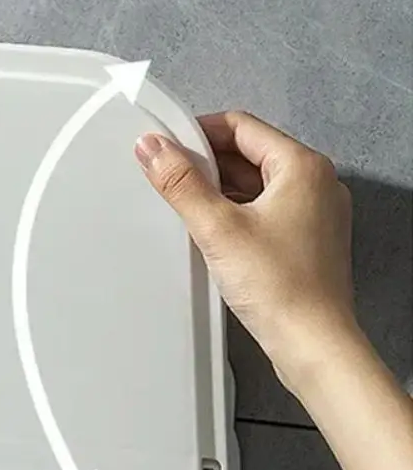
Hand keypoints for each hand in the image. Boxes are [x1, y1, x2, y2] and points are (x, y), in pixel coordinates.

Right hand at [134, 110, 357, 392]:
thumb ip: (181, 183)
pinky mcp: (306, 240)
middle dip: (206, 161)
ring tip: (185, 205)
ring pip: (256, 183)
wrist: (312, 343)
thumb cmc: (279, 286)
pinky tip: (211, 230)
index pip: (241, 126)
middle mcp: (315, 184)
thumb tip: (153, 147)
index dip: (198, 131)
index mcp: (302, 167)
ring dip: (219, 187)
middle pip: (249, 152)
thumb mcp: (217, 228)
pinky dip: (235, 211)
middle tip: (169, 176)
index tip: (165, 146)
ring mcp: (314, 213)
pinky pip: (265, 209)